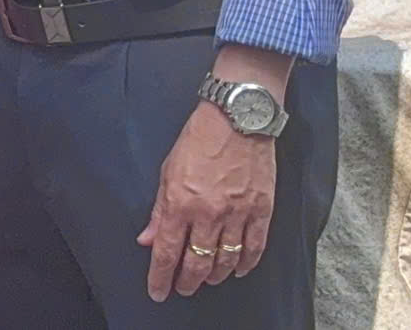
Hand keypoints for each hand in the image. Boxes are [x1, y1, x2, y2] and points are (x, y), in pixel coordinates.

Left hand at [137, 101, 276, 299]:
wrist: (236, 119)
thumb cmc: (198, 140)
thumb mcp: (167, 172)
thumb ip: (159, 210)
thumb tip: (148, 239)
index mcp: (180, 203)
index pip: (167, 252)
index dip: (161, 277)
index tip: (158, 291)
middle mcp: (209, 213)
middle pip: (197, 263)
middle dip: (187, 282)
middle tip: (182, 289)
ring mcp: (238, 214)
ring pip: (226, 260)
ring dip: (214, 275)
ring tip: (206, 279)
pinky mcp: (262, 210)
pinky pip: (255, 248)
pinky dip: (246, 264)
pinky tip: (238, 270)